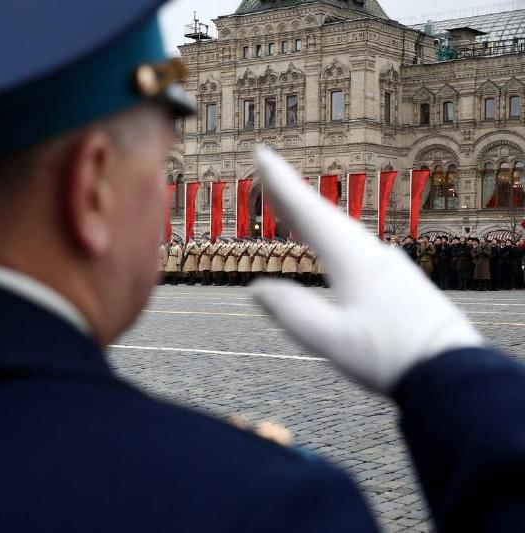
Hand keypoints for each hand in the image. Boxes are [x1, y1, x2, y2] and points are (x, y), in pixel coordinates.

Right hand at [250, 147, 483, 393]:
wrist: (450, 373)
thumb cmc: (388, 357)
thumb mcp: (330, 339)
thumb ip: (291, 311)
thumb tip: (256, 289)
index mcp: (353, 260)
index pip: (308, 213)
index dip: (280, 184)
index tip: (261, 154)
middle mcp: (373, 254)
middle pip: (324, 216)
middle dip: (292, 194)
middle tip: (267, 172)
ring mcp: (389, 266)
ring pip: (342, 231)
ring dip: (312, 216)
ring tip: (291, 208)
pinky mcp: (399, 281)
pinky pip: (356, 247)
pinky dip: (332, 237)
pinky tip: (332, 248)